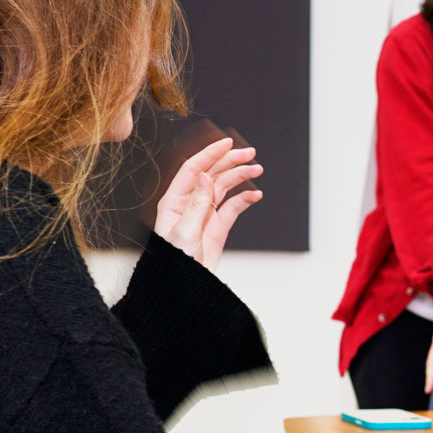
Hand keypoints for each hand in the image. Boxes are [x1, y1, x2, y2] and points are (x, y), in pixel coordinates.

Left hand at [154, 138, 261, 273]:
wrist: (184, 289)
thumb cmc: (174, 263)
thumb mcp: (184, 232)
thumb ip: (197, 204)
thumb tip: (206, 177)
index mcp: (175, 201)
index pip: (194, 169)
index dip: (210, 154)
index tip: (228, 143)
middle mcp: (190, 203)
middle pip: (211, 173)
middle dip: (230, 161)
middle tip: (250, 153)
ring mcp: (205, 214)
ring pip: (224, 187)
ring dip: (240, 176)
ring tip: (257, 169)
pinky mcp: (217, 227)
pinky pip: (233, 207)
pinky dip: (245, 198)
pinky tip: (256, 194)